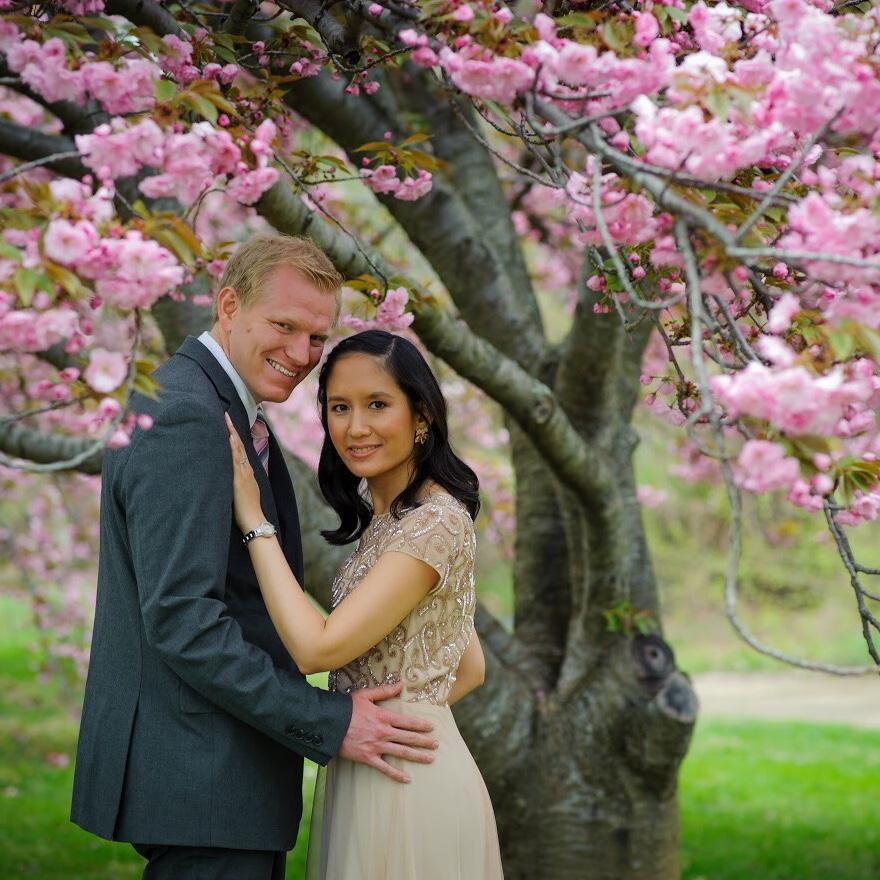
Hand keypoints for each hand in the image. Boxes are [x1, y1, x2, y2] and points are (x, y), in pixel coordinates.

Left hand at [225, 412, 263, 532]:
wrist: (255, 520)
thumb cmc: (248, 511)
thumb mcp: (244, 492)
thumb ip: (239, 483)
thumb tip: (230, 478)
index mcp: (247, 472)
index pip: (240, 450)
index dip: (235, 437)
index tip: (229, 424)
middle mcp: (246, 470)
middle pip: (238, 446)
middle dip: (232, 430)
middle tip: (226, 415)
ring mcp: (242, 473)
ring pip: (236, 450)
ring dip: (230, 434)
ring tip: (224, 421)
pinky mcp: (238, 479)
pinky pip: (232, 460)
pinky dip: (229, 448)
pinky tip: (225, 439)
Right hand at [338, 682, 437, 783]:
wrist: (329, 724)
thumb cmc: (346, 708)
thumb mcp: (365, 695)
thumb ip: (384, 691)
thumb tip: (401, 684)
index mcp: (384, 717)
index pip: (407, 721)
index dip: (421, 725)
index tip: (432, 728)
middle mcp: (383, 732)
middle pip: (408, 738)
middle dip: (424, 741)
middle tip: (436, 744)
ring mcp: (377, 746)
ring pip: (401, 752)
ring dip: (417, 756)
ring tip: (430, 759)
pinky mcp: (368, 758)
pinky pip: (385, 768)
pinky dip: (396, 774)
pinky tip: (407, 779)